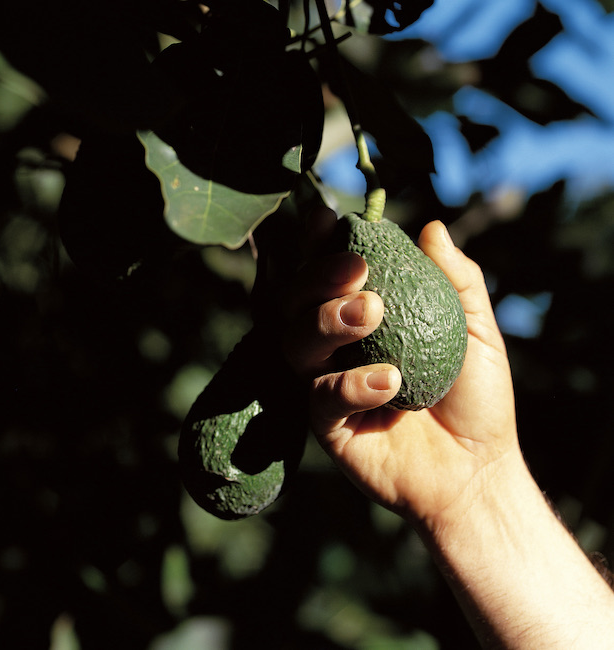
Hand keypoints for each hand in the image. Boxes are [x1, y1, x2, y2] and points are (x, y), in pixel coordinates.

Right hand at [284, 207, 519, 531]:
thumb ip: (457, 280)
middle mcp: (334, 348)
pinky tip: (391, 382)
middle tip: (357, 270)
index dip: (318, 246)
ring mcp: (325, 385)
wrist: (476, 468)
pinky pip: (321, 397)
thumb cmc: (475, 397)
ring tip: (370, 313)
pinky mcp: (326, 426)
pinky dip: (351, 384)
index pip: (328, 275)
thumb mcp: (475, 332)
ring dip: (326, 321)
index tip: (327, 220)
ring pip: (296, 343)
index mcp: (361, 319)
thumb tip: (432, 227)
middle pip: (297, 302)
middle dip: (317, 278)